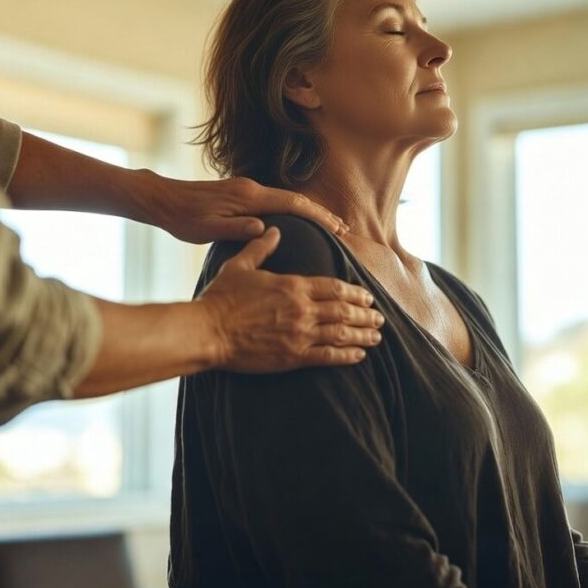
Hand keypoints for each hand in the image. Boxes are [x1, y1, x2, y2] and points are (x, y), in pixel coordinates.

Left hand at [138, 171, 348, 242]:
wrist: (164, 200)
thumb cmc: (184, 218)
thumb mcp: (209, 229)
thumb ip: (238, 229)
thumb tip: (265, 230)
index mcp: (248, 197)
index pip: (292, 204)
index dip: (318, 216)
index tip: (338, 227)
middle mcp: (251, 188)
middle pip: (295, 200)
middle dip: (321, 213)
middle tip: (344, 229)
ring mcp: (246, 189)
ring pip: (286, 200)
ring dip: (308, 212)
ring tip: (328, 227)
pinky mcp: (240, 193)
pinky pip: (275, 201)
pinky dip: (293, 211)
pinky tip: (298, 223)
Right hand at [197, 227, 383, 370]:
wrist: (208, 330)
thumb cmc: (222, 298)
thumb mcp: (240, 266)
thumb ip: (260, 248)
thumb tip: (273, 230)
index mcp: (293, 286)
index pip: (335, 287)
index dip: (355, 292)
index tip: (367, 296)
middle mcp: (302, 309)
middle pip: (344, 310)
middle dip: (366, 314)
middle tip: (379, 317)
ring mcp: (300, 334)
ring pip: (342, 333)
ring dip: (363, 334)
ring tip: (377, 335)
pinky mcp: (293, 357)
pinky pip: (329, 356)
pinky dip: (348, 355)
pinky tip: (360, 355)